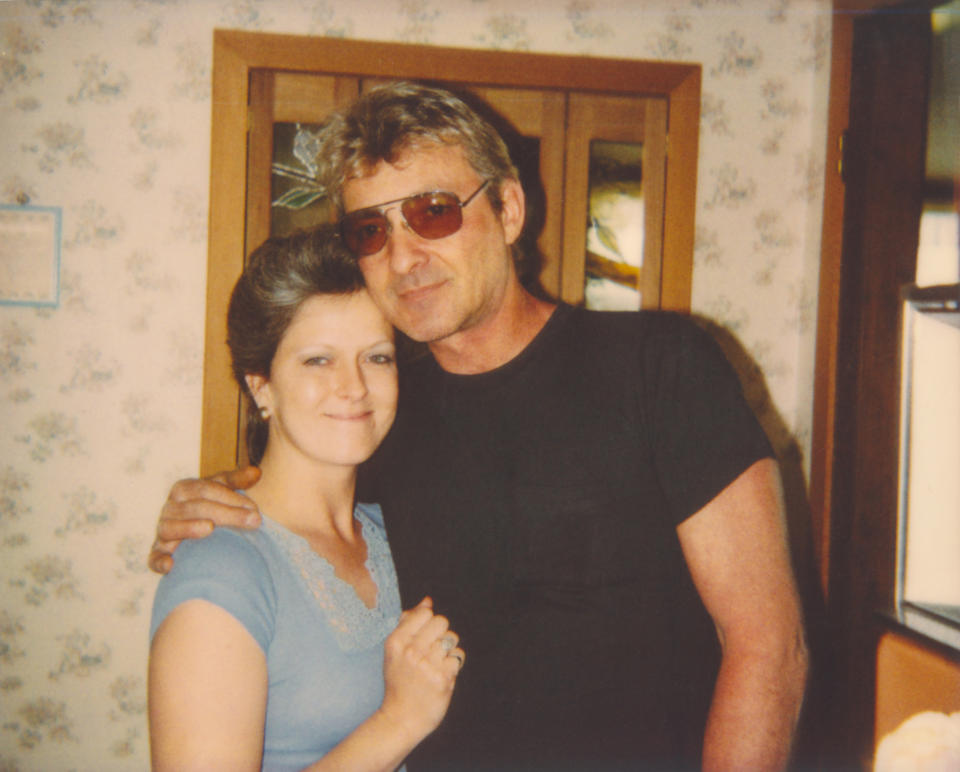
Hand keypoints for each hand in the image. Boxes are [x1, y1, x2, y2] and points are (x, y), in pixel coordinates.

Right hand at [147, 466, 261, 574]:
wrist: (192, 529)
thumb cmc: (211, 505)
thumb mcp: (222, 489)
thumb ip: (237, 480)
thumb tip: (257, 472)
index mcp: (183, 489)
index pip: (206, 489)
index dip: (231, 498)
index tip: (254, 508)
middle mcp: (169, 508)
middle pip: (195, 508)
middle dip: (226, 514)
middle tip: (252, 521)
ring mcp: (162, 531)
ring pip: (170, 528)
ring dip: (189, 528)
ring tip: (210, 529)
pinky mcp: (158, 553)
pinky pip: (154, 558)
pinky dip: (160, 561)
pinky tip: (171, 565)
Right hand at [378, 597, 464, 744]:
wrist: (401, 718)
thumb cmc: (399, 682)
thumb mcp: (393, 651)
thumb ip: (408, 623)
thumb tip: (427, 601)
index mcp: (396, 642)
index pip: (424, 613)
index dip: (428, 622)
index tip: (423, 636)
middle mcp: (411, 651)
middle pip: (441, 621)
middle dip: (441, 633)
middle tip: (433, 649)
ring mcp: (428, 664)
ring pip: (452, 638)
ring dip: (448, 650)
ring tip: (437, 663)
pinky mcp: (443, 677)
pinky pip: (458, 656)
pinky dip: (453, 664)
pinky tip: (443, 673)